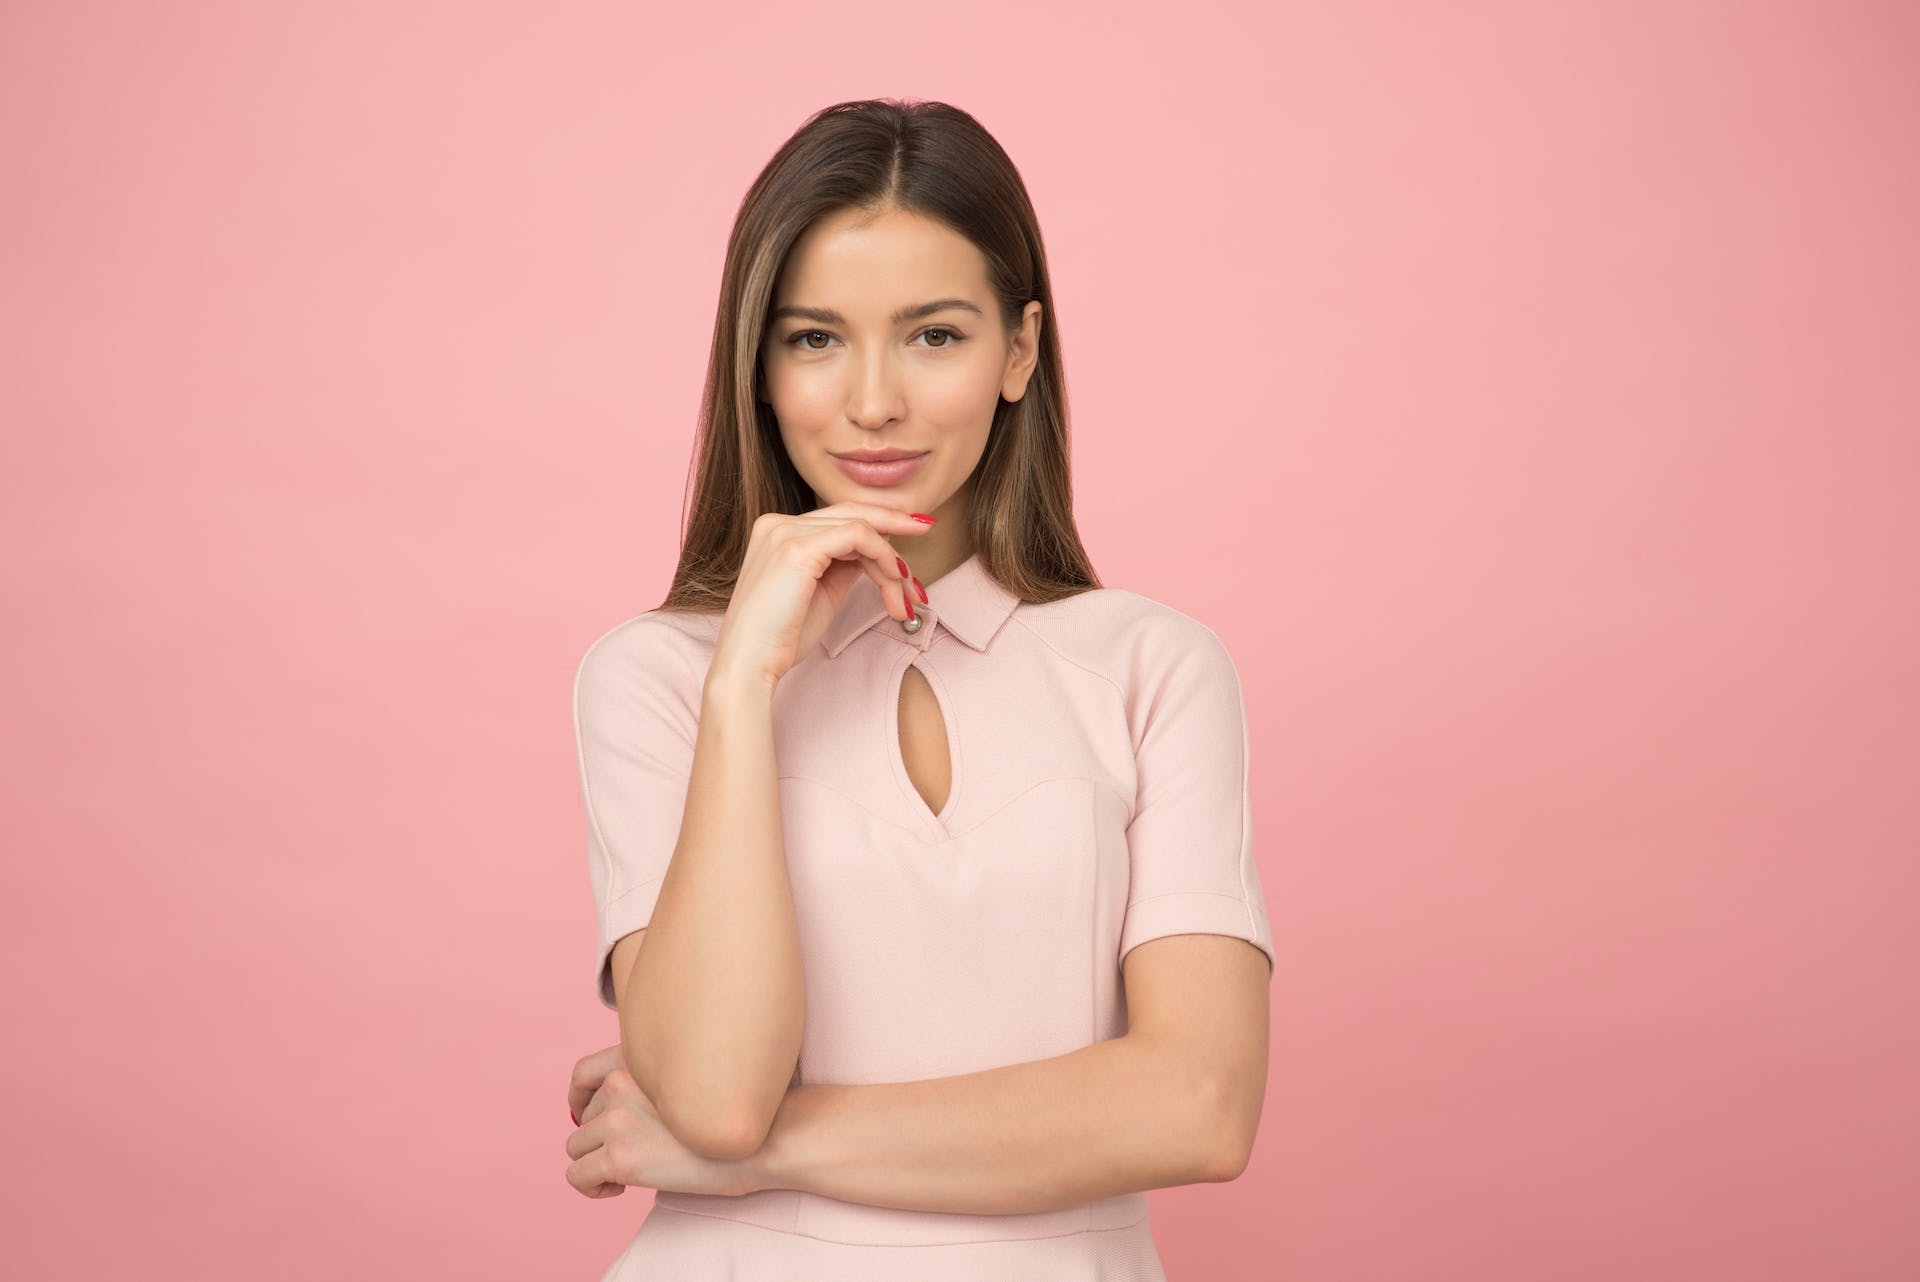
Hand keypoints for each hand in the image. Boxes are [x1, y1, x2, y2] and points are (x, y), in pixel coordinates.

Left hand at [564, 1045, 764, 1198]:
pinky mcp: (618, 1155)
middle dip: (603, 1139)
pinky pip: (576, 1176)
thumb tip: (619, 1117)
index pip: (582, 1074)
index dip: (580, 1102)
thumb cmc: (738, 1116)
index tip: (589, 1121)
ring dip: (598, 1163)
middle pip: (584, 1117)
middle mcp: (622, 1081)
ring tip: (630, 1174)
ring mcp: (617, 1118)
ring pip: (576, 1147)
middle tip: (637, 1155)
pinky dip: (591, 1187)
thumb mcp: (689, 1080)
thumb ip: (652, 1085)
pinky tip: (619, 1190)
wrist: (764, 1139)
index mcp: (639, 1058)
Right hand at [712, 502, 935, 689]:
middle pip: (851, 514)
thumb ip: (843, 566)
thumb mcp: (820, 592)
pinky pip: (858, 536)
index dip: (878, 528)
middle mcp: (778, 524)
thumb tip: (877, 554)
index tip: (905, 543)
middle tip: (927, 530)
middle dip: (894, 524)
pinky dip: (883, 556)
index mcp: (778, 531)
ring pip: (860, 527)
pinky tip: (894, 581)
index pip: (838, 519)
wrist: (750, 664)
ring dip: (891, 561)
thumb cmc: (780, 638)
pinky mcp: (797, 548)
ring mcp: (785, 532)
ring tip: (904, 597)